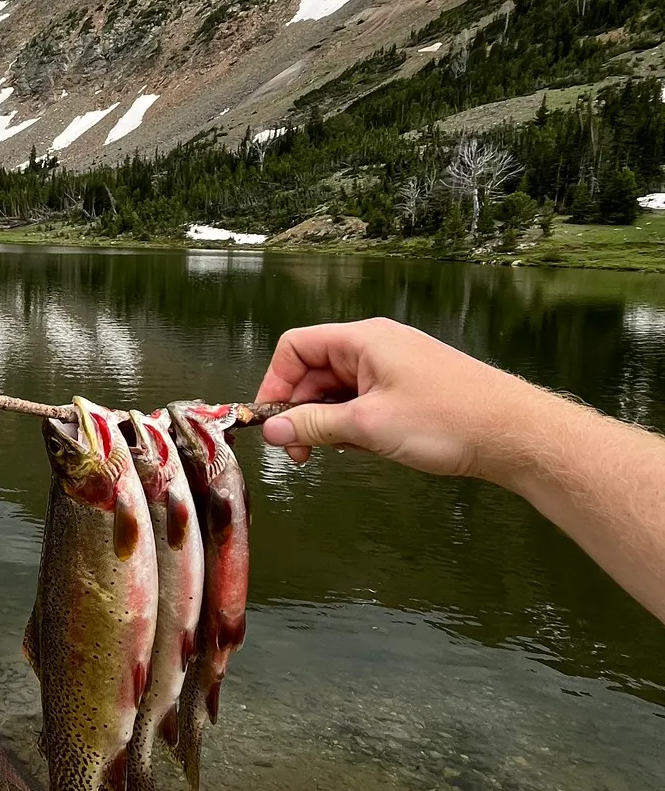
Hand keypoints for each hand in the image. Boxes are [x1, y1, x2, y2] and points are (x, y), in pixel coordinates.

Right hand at [254, 317, 533, 478]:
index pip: (296, 347)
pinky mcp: (412, 387)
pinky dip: (356, 422)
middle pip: (316, 370)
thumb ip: (314, 426)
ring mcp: (396, 366)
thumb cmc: (447, 420)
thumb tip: (273, 429)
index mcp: (362, 339)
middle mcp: (376, 345)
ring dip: (330, 420)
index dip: (276, 382)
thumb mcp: (368, 426)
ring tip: (340, 451)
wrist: (517, 435)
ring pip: (341, 389)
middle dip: (302, 409)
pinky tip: (368, 447)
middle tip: (299, 452)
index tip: (272, 421)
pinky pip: (366, 399)